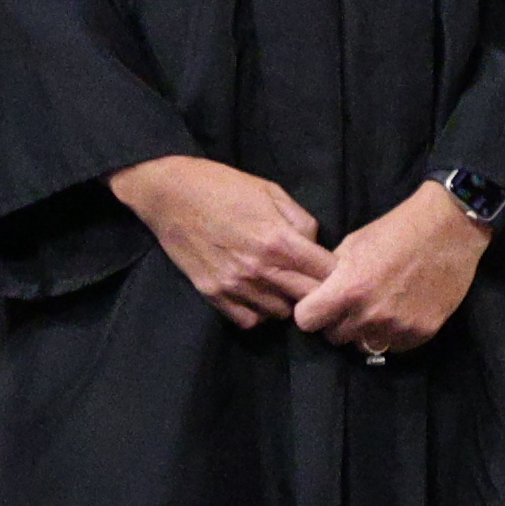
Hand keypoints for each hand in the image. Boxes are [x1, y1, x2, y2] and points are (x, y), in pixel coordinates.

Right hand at [110, 154, 335, 327]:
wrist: (166, 191)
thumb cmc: (220, 185)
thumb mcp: (269, 190)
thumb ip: (301, 221)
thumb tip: (315, 247)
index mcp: (279, 240)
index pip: (329, 275)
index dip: (338, 274)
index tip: (333, 271)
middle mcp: (260, 268)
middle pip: (309, 300)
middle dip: (317, 293)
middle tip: (311, 283)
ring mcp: (234, 284)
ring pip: (281, 314)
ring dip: (285, 302)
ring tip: (279, 286)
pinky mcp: (212, 293)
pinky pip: (249, 320)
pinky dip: (258, 312)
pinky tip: (256, 294)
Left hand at [291, 181, 492, 357]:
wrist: (446, 231)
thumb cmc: (394, 231)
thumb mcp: (351, 246)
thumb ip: (331, 274)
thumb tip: (316, 292)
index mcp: (348, 289)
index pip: (307, 321)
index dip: (308, 312)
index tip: (316, 305)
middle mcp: (371, 315)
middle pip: (335, 336)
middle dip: (335, 322)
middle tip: (346, 306)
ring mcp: (398, 327)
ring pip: (363, 345)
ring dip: (362, 331)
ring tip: (372, 310)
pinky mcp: (423, 333)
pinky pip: (393, 347)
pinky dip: (389, 335)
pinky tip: (395, 314)